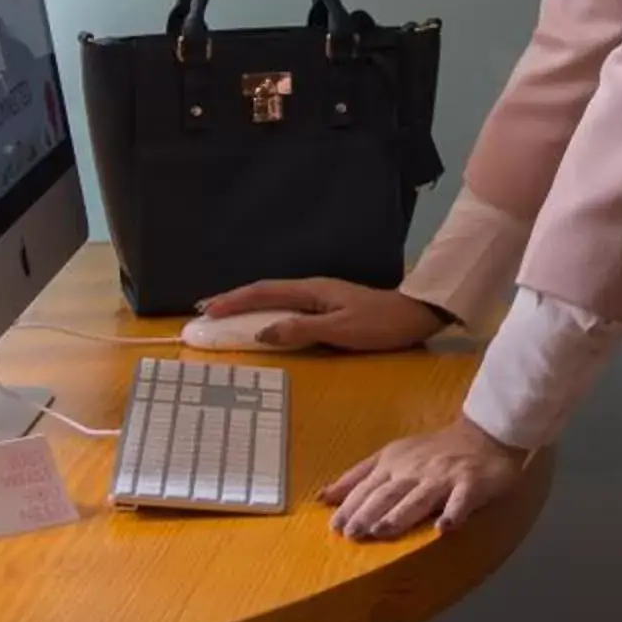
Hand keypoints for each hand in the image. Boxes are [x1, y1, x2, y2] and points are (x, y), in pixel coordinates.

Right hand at [197, 278, 446, 353]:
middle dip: (234, 300)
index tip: (208, 309)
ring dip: (249, 305)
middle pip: (265, 292)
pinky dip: (267, 312)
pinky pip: (288, 307)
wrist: (415, 316)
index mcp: (312, 290)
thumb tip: (262, 332)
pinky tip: (262, 322)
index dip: (234, 300)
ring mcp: (320, 297)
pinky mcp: (328, 307)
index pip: (264, 292)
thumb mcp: (341, 329)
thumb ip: (301, 330)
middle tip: (206, 312)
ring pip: (275, 299)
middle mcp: (312, 289)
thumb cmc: (380, 324)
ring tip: (225, 315)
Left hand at [322, 416, 525, 540]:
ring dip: (401, 514)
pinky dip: (455, 512)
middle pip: (388, 493)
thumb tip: (323, 497)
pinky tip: (445, 527)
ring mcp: (443, 477)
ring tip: (383, 530)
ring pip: (419, 497)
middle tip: (352, 534)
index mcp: (394, 464)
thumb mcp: (390, 456)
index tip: (334, 527)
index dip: (350, 506)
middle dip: (368, 512)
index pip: (367, 487)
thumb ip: (358, 476)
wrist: (484, 435)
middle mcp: (415, 471)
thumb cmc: (433, 451)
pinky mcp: (471, 484)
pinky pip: (462, 500)